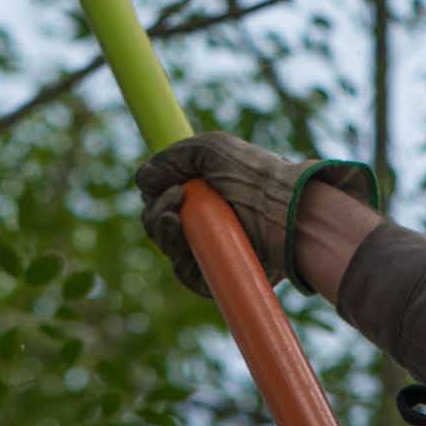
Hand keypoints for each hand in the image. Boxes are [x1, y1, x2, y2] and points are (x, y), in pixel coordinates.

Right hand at [136, 131, 375, 296]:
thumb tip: (142, 179)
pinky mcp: (218, 274)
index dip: (156, 193)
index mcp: (201, 192)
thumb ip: (172, 157)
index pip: (161, 197)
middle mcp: (204, 221)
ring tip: (178, 218)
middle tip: (177, 198)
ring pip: (167, 247)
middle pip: (157, 223)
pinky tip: (186, 244)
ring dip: (162, 231)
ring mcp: (210, 248)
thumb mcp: (210, 150)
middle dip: (156, 211)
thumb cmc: (252, 173)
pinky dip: (179, 260)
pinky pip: (186, 275)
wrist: (283, 206)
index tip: (168, 184)